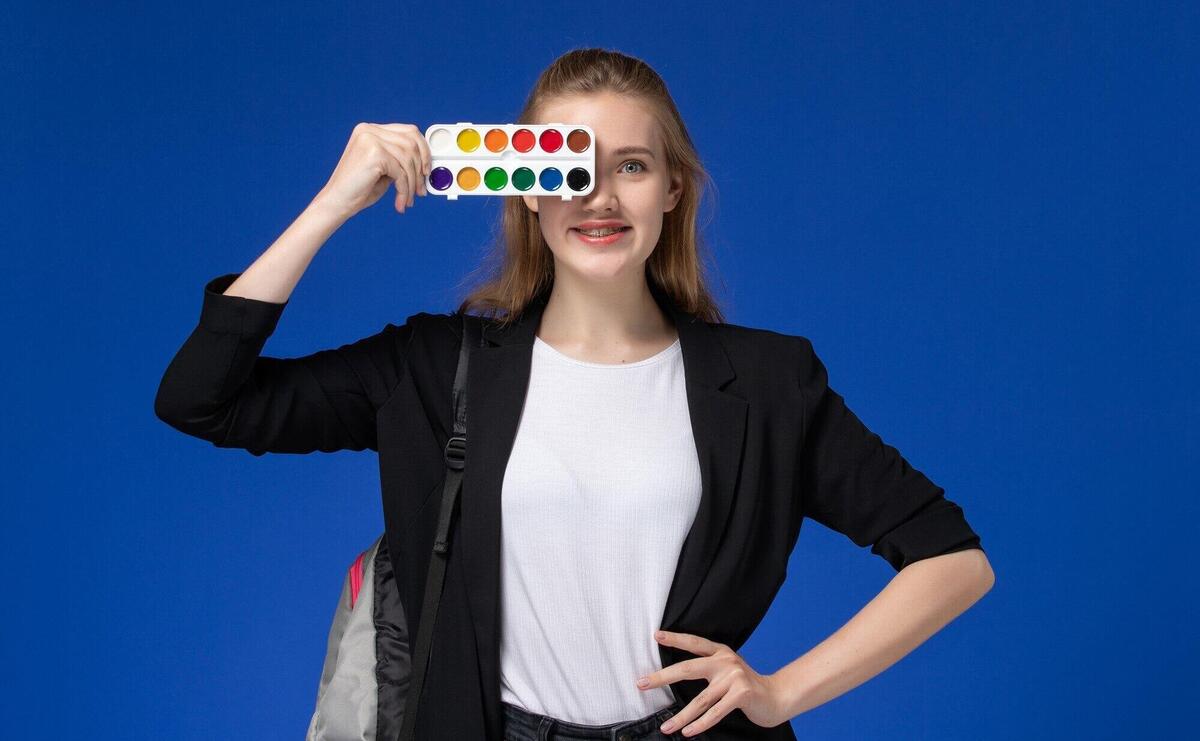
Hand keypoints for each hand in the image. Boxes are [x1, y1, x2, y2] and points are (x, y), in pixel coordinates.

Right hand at [314, 122, 432, 219]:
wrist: (337, 202)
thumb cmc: (359, 188)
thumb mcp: (385, 169)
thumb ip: (400, 160)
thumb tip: (426, 162)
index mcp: (371, 130)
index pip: (409, 131)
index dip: (424, 150)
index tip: (427, 170)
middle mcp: (369, 130)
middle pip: (412, 143)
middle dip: (420, 168)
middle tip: (421, 189)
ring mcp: (371, 139)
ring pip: (408, 160)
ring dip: (412, 184)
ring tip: (408, 199)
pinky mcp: (374, 154)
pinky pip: (400, 172)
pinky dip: (404, 190)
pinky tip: (400, 202)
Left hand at [636, 630, 790, 736]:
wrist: (776, 697)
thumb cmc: (746, 686)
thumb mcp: (728, 670)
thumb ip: (709, 668)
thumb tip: (677, 675)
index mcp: (720, 652)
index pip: (693, 643)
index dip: (675, 638)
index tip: (656, 636)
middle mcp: (725, 661)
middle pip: (687, 668)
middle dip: (661, 677)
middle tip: (641, 683)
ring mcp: (734, 677)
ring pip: (700, 700)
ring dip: (680, 716)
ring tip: (666, 727)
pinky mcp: (741, 694)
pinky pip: (715, 712)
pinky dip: (700, 724)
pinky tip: (687, 731)